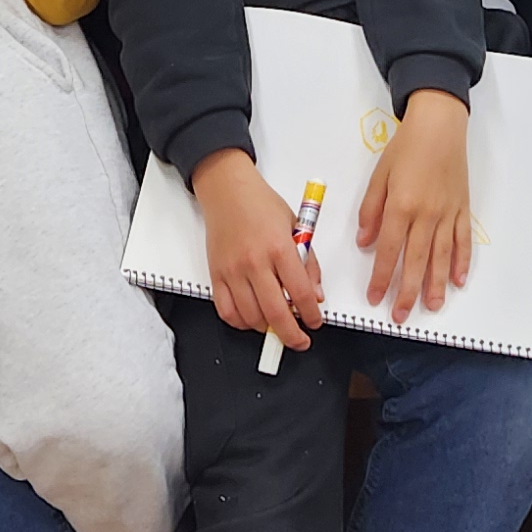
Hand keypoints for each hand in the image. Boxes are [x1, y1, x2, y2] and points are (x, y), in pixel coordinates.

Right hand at [198, 149, 320, 349]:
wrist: (227, 191)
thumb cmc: (262, 205)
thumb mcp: (296, 227)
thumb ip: (308, 263)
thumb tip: (315, 295)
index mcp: (280, 248)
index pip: (300, 293)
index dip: (311, 315)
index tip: (315, 322)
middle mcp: (255, 262)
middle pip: (276, 313)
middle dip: (292, 335)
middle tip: (300, 340)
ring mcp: (233, 271)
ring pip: (251, 317)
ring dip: (267, 328)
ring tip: (277, 324)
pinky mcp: (216, 275)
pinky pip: (226, 311)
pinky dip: (241, 322)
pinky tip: (252, 319)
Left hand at [357, 91, 475, 321]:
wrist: (439, 125)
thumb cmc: (405, 148)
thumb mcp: (379, 176)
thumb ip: (371, 211)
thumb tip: (366, 241)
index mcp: (401, 206)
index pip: (389, 251)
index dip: (381, 278)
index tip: (375, 298)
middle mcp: (426, 214)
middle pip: (416, 261)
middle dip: (407, 292)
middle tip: (401, 316)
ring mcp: (448, 213)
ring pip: (442, 256)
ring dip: (437, 285)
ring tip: (433, 307)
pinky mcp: (463, 209)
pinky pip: (463, 241)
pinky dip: (462, 262)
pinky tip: (459, 280)